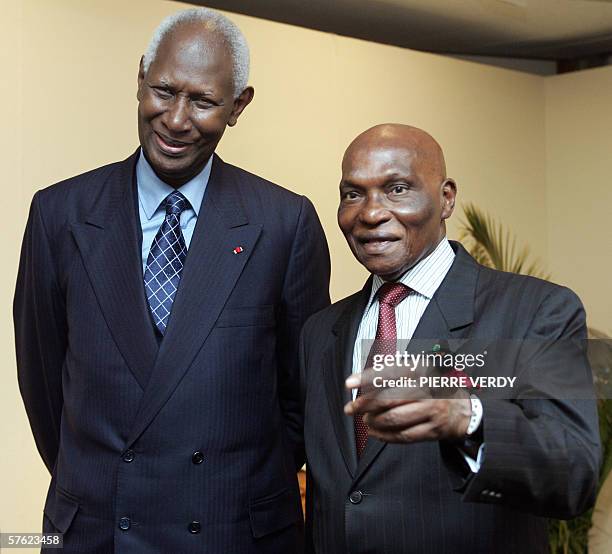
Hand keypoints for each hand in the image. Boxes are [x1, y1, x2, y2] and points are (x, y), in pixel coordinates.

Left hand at [344, 367, 471, 443]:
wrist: (465, 411)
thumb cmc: (436, 389)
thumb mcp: (420, 371)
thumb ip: (395, 372)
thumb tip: (364, 379)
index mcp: (423, 371)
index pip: (390, 372)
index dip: (367, 378)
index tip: (350, 383)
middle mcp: (428, 390)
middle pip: (389, 398)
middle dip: (365, 405)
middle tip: (351, 408)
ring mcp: (431, 411)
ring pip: (394, 419)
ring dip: (374, 421)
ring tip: (365, 420)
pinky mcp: (433, 431)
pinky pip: (404, 436)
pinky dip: (385, 436)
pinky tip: (375, 432)